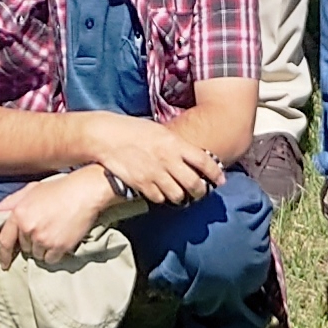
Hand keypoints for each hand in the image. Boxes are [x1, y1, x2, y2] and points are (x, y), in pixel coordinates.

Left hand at [0, 167, 117, 266]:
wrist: (84, 192)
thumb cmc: (58, 188)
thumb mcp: (32, 189)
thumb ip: (11, 201)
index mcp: (19, 213)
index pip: (5, 240)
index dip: (4, 254)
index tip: (4, 264)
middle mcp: (28, 228)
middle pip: (25, 247)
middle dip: (32, 242)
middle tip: (44, 228)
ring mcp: (43, 238)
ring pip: (38, 255)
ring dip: (44, 248)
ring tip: (54, 232)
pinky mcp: (58, 247)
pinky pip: (51, 259)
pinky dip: (55, 253)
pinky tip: (61, 239)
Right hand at [81, 111, 225, 208]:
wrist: (107, 136)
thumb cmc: (132, 130)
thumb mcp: (159, 131)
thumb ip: (175, 144)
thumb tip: (189, 154)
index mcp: (174, 143)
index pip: (203, 160)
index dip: (215, 173)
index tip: (220, 180)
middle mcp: (167, 159)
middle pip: (193, 183)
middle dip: (200, 191)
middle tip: (200, 192)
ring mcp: (154, 173)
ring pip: (178, 195)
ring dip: (181, 197)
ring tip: (181, 196)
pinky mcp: (141, 184)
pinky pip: (159, 198)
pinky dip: (162, 198)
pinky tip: (161, 193)